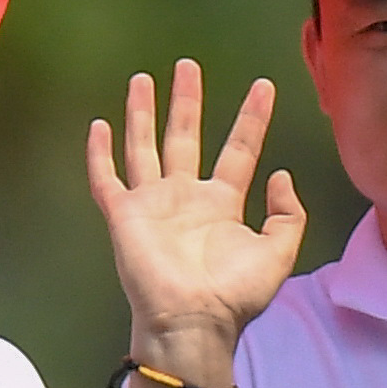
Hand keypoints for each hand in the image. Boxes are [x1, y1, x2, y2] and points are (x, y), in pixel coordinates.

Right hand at [83, 61, 305, 383]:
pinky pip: (107, 179)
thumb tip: (281, 174)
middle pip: (185, 137)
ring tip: (143, 79)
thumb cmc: (234, 294)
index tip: (264, 86)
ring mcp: (152, 204)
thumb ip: (288, 213)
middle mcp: (185, 198)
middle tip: (189, 66)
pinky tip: (99, 125)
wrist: (192, 321)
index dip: (251, 119)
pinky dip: (100, 154)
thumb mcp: (278, 252)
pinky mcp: (124, 215)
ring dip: (143, 113)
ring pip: (145, 147)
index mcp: (222, 204)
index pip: (239, 149)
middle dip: (186, 101)